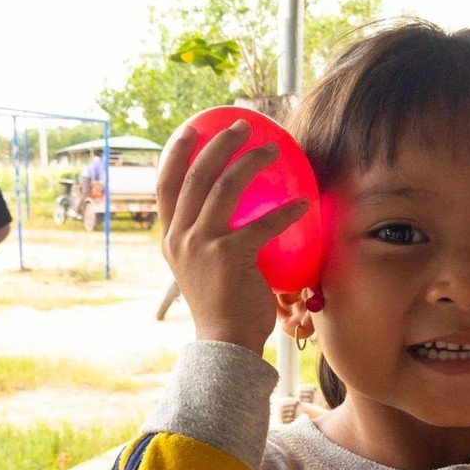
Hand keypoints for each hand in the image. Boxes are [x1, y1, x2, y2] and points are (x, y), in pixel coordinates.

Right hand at [157, 119, 309, 354]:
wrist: (225, 343)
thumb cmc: (222, 306)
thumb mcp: (202, 269)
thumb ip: (208, 240)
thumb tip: (232, 212)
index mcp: (171, 239)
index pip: (166, 186)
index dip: (178, 153)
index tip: (193, 129)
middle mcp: (180, 238)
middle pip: (197, 176)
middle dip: (219, 143)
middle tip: (242, 125)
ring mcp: (201, 246)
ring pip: (225, 187)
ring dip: (251, 162)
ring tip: (273, 149)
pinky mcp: (228, 257)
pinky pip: (261, 224)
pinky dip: (285, 212)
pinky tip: (303, 204)